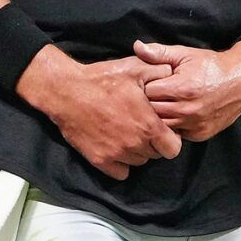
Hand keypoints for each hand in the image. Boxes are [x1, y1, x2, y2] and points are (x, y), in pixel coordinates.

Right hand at [18, 48, 180, 179]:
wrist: (67, 91)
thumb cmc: (102, 79)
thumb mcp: (136, 68)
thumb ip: (161, 72)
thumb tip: (174, 74)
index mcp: (148, 125)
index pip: (173, 148)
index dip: (171, 139)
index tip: (162, 129)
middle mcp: (135, 144)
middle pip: (156, 155)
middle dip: (153, 143)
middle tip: (142, 127)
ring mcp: (116, 154)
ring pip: (138, 162)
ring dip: (137, 151)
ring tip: (128, 133)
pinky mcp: (99, 160)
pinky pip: (120, 172)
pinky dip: (121, 164)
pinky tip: (116, 147)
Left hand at [132, 41, 240, 141]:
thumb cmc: (211, 66)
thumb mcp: (185, 54)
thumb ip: (159, 53)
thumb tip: (136, 46)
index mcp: (182, 88)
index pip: (147, 92)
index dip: (145, 85)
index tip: (148, 81)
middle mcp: (189, 109)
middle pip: (152, 112)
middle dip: (148, 103)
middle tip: (152, 94)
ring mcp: (195, 125)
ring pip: (162, 126)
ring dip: (158, 116)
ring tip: (162, 104)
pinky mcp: (201, 134)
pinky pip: (177, 134)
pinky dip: (172, 125)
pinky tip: (175, 113)